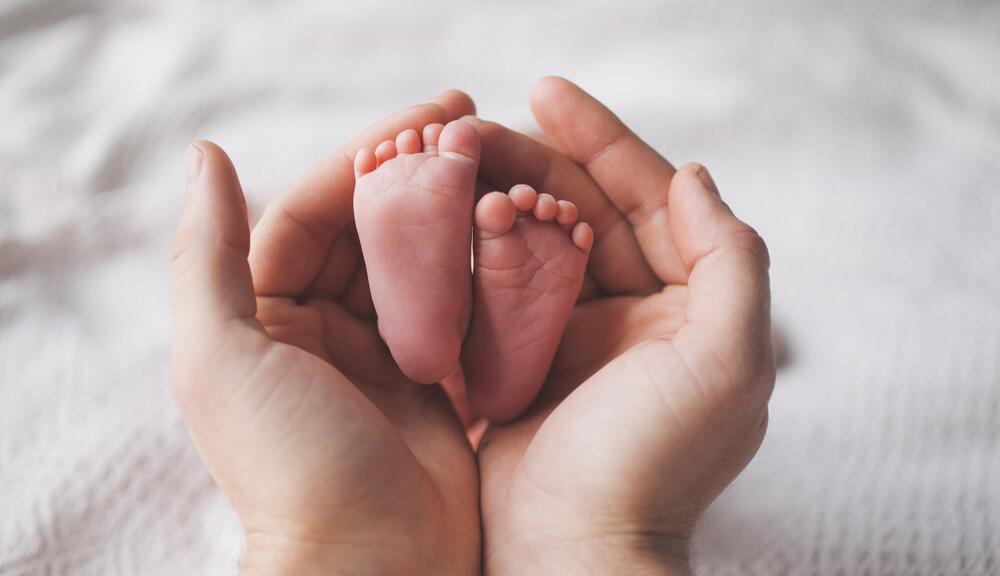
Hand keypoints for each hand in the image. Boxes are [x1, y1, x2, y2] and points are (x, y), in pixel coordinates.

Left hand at [170, 92, 480, 574]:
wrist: (373, 568)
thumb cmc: (290, 467)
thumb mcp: (222, 357)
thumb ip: (207, 256)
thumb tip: (206, 155)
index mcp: (263, 316)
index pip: (311, 211)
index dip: (363, 159)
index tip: (424, 119)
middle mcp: (320, 330)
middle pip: (369, 229)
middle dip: (415, 176)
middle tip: (472, 125)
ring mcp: (381, 355)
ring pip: (418, 262)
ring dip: (452, 215)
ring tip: (500, 169)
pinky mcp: (435, 381)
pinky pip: (457, 307)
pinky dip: (480, 269)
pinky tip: (513, 232)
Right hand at [468, 78, 774, 574]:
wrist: (571, 551)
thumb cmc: (652, 462)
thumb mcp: (728, 359)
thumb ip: (731, 260)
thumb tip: (694, 175)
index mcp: (690, 305)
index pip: (650, 199)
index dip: (604, 140)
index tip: (547, 92)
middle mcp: (636, 313)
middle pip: (586, 211)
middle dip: (535, 161)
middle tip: (473, 125)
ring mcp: (576, 336)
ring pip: (536, 242)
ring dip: (498, 198)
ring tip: (450, 162)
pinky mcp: (522, 361)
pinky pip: (498, 287)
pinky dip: (474, 251)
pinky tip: (443, 220)